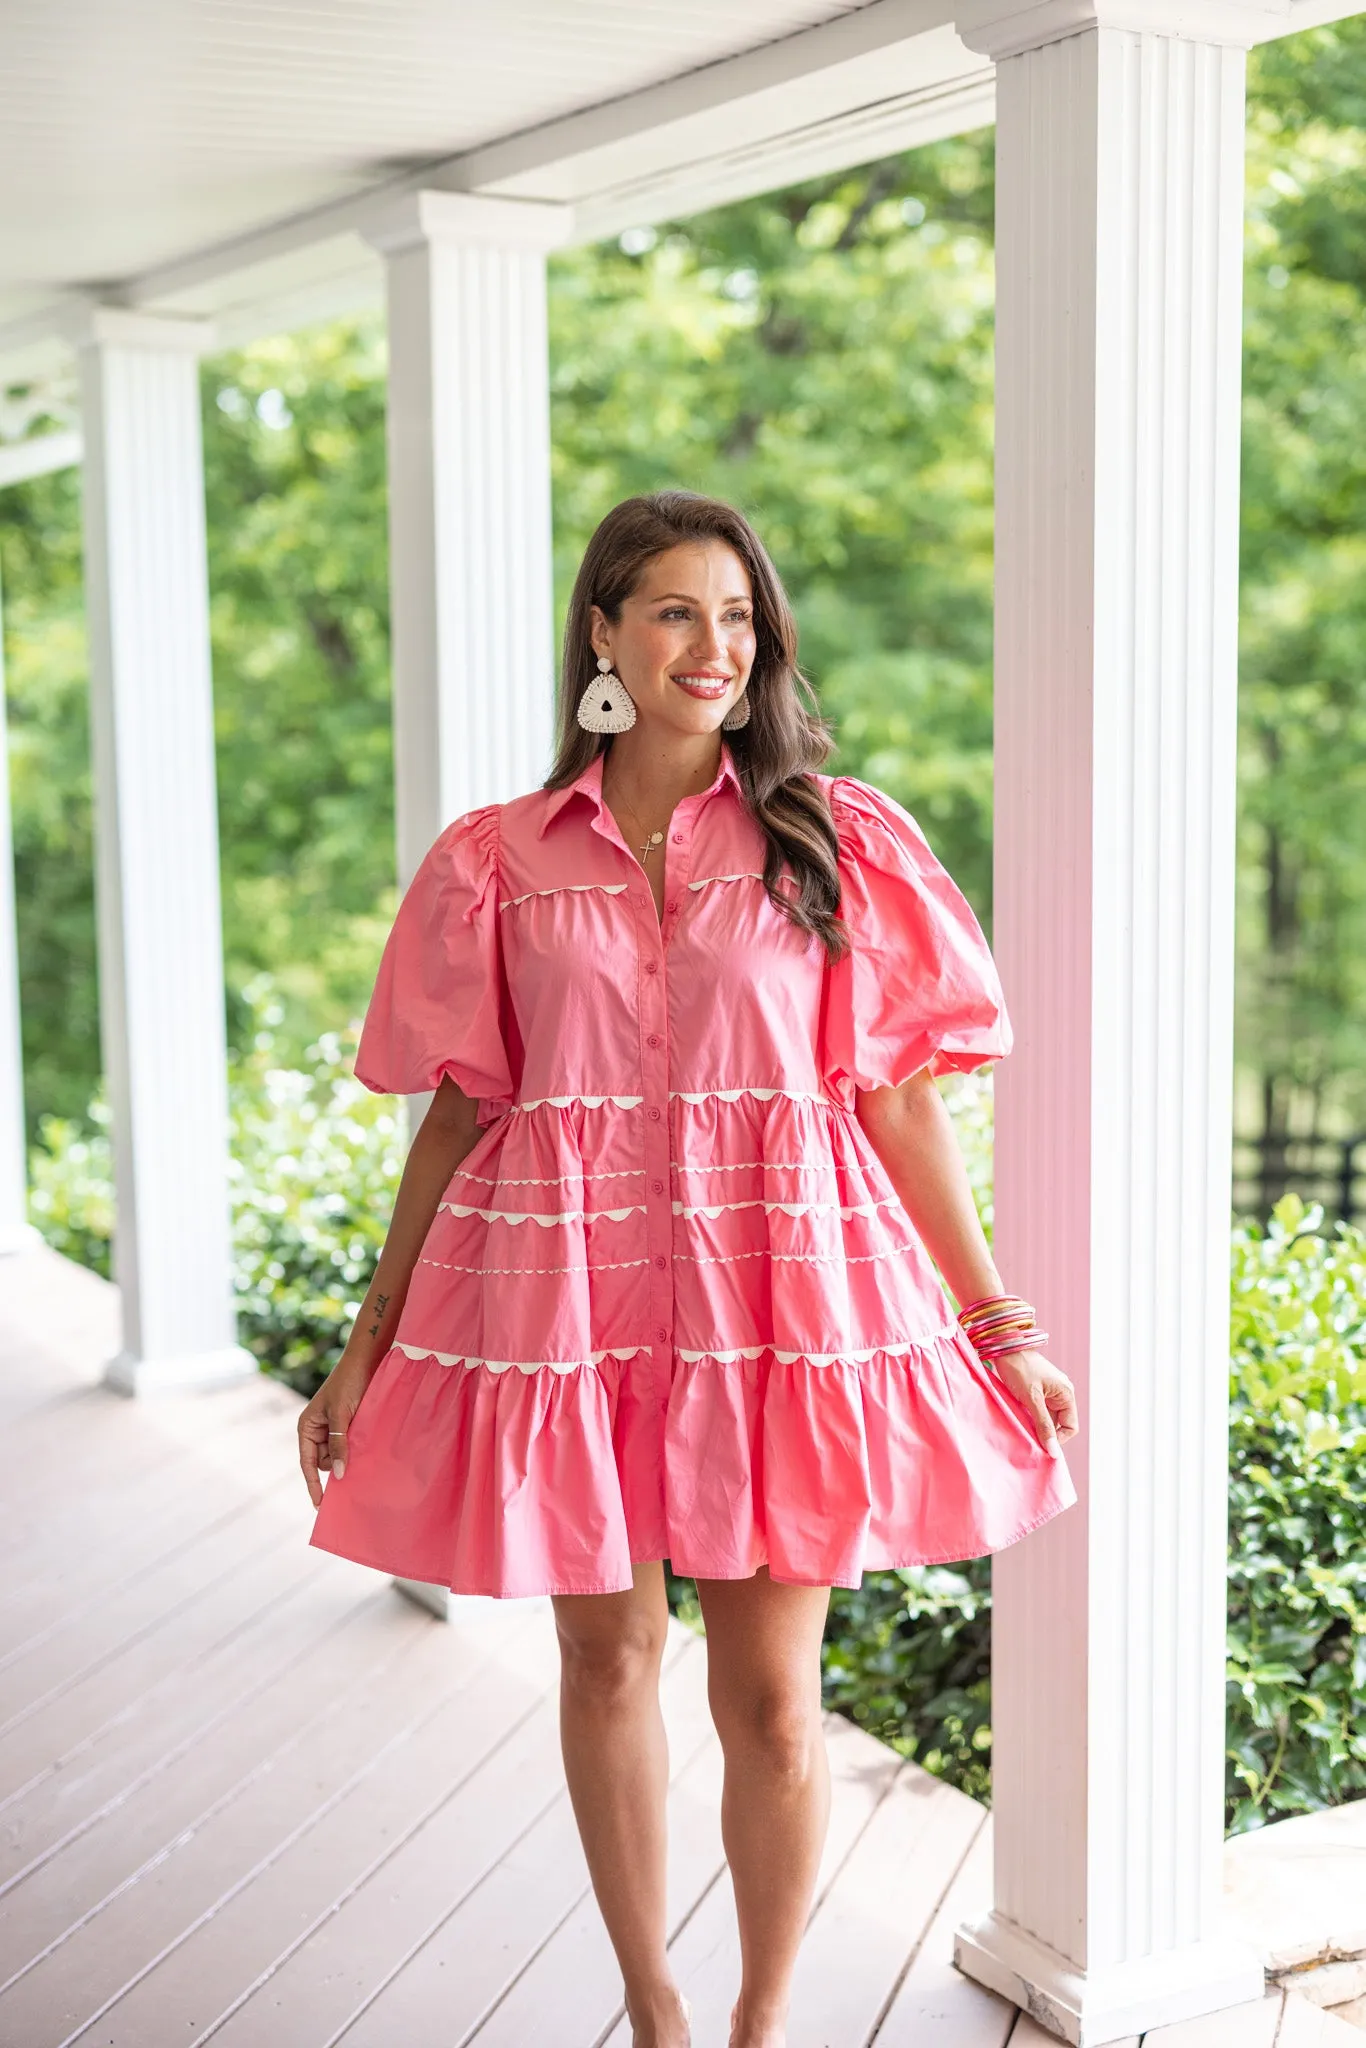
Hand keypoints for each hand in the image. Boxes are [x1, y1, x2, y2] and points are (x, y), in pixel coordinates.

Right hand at [298, 1351, 378, 1507]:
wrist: (366, 1361)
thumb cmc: (348, 1383)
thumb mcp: (342, 1415)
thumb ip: (340, 1444)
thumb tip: (340, 1475)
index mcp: (307, 1427)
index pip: (308, 1463)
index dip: (314, 1485)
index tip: (320, 1505)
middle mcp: (317, 1430)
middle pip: (325, 1462)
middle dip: (338, 1463)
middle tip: (353, 1455)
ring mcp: (333, 1429)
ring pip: (339, 1455)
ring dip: (349, 1454)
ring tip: (361, 1437)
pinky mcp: (348, 1427)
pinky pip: (350, 1446)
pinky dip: (356, 1448)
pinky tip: (366, 1446)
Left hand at [993, 1348, 1077, 1457]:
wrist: (1004, 1347)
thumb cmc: (1019, 1369)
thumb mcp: (1032, 1399)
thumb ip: (1043, 1425)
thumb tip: (1053, 1451)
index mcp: (1066, 1394)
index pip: (1071, 1427)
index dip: (1058, 1439)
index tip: (1041, 1445)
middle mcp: (1061, 1393)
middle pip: (1059, 1424)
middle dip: (1046, 1433)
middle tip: (1029, 1440)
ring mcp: (1049, 1392)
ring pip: (1047, 1419)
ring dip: (1037, 1426)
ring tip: (1023, 1429)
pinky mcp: (1037, 1391)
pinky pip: (1038, 1411)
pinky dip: (1031, 1418)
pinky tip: (1019, 1420)